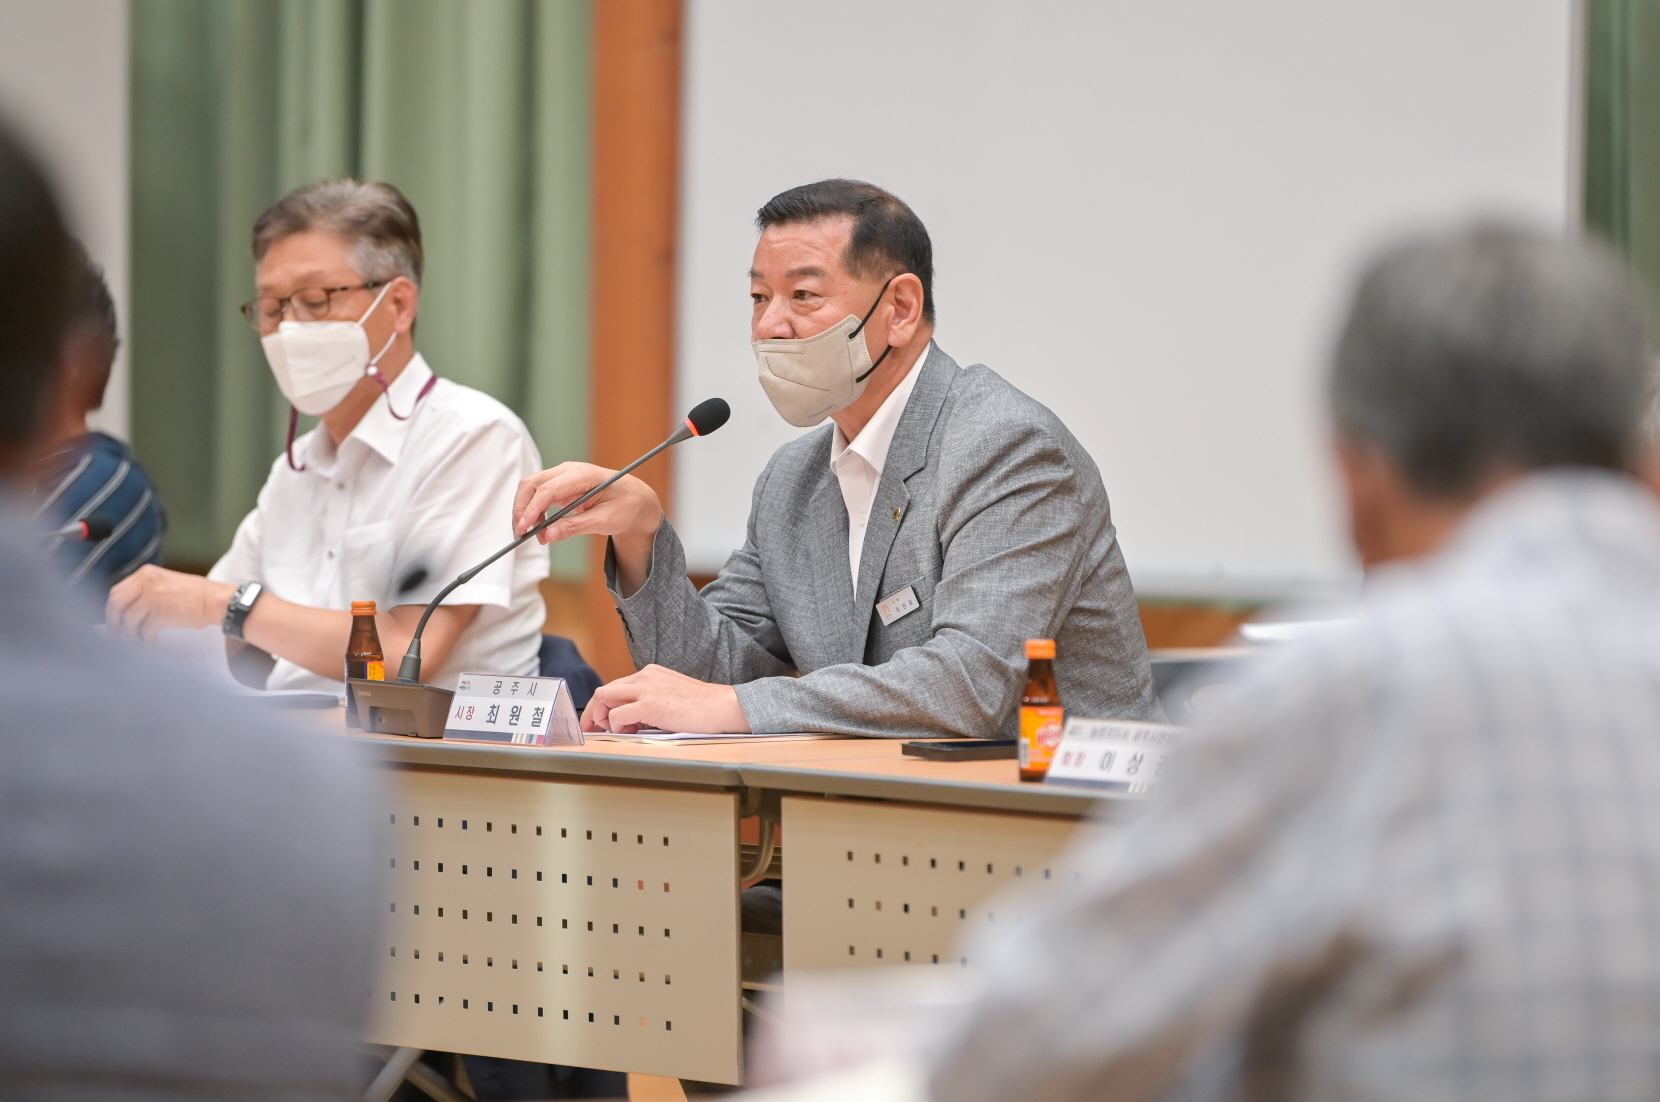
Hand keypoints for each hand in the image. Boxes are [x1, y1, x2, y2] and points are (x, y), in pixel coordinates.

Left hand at [107, 565, 235, 641]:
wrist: (215, 600)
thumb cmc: (196, 594)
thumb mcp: (166, 581)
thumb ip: (145, 589)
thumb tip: (127, 608)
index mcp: (146, 574)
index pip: (117, 591)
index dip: (112, 609)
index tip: (113, 619)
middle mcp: (146, 583)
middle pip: (117, 604)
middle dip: (114, 622)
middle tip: (116, 634)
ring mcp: (153, 598)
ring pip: (129, 620)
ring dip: (132, 633)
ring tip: (140, 638)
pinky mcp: (161, 614)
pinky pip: (144, 630)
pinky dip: (146, 638)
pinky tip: (152, 640)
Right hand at [514, 462, 663, 594]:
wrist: (635, 499)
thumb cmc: (626, 506)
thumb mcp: (604, 521)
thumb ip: (575, 527)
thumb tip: (547, 535)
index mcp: (583, 475)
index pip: (548, 489)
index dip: (532, 509)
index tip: (524, 528)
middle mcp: (569, 470)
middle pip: (532, 484)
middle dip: (521, 509)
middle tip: (520, 534)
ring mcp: (563, 476)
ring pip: (531, 489)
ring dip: (525, 511)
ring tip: (533, 536)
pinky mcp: (561, 486)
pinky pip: (539, 495)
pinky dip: (533, 511)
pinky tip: (539, 528)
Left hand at [581, 664, 750, 733]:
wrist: (723, 707)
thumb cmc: (703, 708)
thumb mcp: (671, 697)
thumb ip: (650, 702)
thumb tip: (630, 720)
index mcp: (650, 673)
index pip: (615, 687)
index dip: (602, 706)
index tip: (598, 721)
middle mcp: (644, 676)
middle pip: (603, 691)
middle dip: (593, 712)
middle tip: (593, 730)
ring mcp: (645, 689)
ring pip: (604, 698)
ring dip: (602, 718)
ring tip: (616, 731)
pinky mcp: (649, 704)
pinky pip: (616, 715)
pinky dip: (616, 726)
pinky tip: (629, 732)